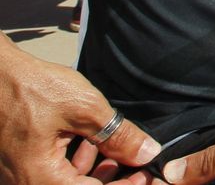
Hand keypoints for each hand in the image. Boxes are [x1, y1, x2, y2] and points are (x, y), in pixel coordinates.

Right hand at [0, 50, 159, 184]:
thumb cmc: (34, 88)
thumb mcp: (85, 109)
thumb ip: (119, 137)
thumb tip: (148, 154)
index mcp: (40, 179)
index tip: (146, 174)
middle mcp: (25, 183)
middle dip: (110, 177)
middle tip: (134, 159)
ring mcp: (20, 175)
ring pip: (66, 182)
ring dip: (94, 169)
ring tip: (114, 148)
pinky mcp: (19, 164)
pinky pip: (52, 172)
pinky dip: (74, 161)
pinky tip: (90, 142)